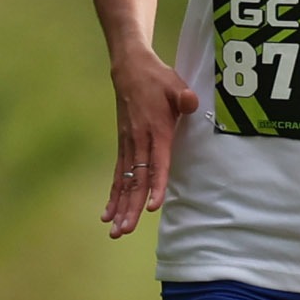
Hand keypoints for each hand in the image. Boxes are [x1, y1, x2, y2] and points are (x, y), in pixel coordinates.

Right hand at [103, 49, 197, 238]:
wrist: (129, 68)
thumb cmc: (157, 78)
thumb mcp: (175, 83)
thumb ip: (184, 97)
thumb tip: (191, 103)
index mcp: (155, 130)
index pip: (157, 164)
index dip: (156, 186)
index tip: (152, 206)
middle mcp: (138, 141)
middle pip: (136, 180)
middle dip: (131, 207)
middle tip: (125, 231)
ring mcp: (128, 144)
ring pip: (124, 182)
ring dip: (120, 207)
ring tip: (116, 231)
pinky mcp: (123, 145)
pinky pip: (118, 175)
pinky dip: (114, 195)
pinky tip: (108, 214)